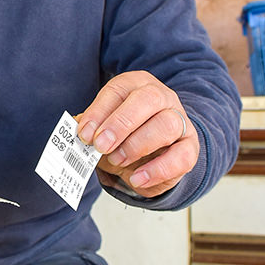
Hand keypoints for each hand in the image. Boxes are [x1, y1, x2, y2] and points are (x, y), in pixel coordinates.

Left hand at [76, 71, 198, 196]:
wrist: (151, 154)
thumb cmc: (122, 136)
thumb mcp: (102, 128)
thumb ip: (90, 128)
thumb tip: (75, 131)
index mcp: (135, 85)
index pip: (118, 89)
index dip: (99, 111)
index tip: (84, 133)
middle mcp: (161, 97)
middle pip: (148, 100)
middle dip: (121, 123)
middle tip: (101, 145)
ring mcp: (179, 120)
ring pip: (166, 125)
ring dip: (137, 145)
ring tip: (117, 160)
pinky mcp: (189, 147)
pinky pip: (181, 156)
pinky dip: (157, 170)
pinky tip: (137, 178)